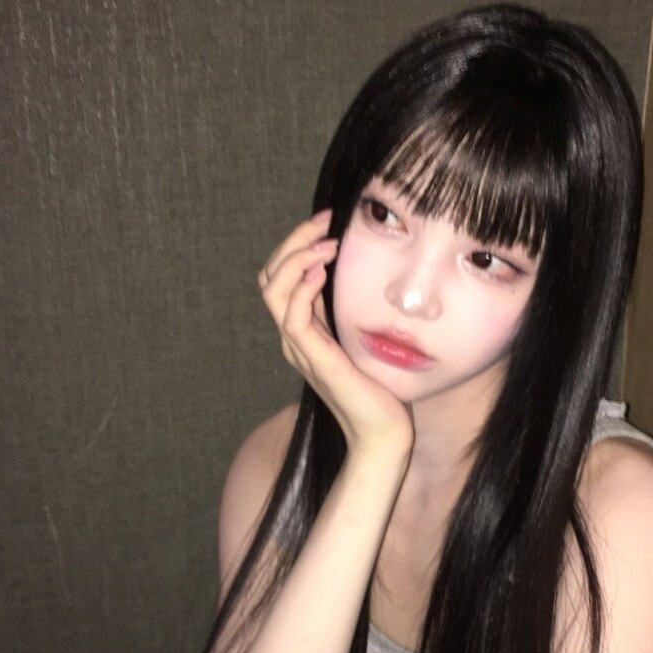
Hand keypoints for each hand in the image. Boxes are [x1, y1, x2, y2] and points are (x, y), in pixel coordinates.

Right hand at [259, 210, 413, 460]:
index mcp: (302, 328)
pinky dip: (302, 288)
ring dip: (297, 258)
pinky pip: (292, 317)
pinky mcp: (314, 360)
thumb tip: (353, 272)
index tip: (328, 221)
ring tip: (326, 244)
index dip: (298, 242)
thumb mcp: (360, 335)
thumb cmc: (378, 386)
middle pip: (269, 276)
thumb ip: (349, 309)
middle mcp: (293, 336)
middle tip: (324, 220)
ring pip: (273, 290)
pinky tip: (324, 272)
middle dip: (293, 241)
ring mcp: (299, 348)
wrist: (383, 432)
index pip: (280, 274)